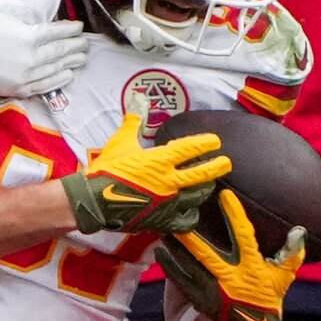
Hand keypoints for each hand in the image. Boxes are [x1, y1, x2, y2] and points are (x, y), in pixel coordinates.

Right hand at [0, 0, 85, 97]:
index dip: (70, 30)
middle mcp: (32, 58)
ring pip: (55, 70)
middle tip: (85, 45)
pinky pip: (43, 86)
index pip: (57, 32)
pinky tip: (65, 77)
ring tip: (81, 60)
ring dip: (70, 64)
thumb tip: (34, 16)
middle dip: (75, 47)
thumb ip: (21, 9)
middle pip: (60, 52)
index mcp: (29, 35)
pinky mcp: (16, 89)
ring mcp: (25, 76)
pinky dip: (57, 81)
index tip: (79, 27)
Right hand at [60, 108, 228, 234]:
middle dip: (217, 166)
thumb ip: (134, 122)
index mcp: (160, 160)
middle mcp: (169, 181)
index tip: (215, 141)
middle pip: (203, 173)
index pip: (191, 148)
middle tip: (226, 162)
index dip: (206, 143)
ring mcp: (168, 202)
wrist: (94, 200)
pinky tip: (193, 210)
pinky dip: (192, 215)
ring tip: (208, 184)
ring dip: (205, 188)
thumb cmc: (106, 170)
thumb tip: (139, 100)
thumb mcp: (120, 142)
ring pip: (198, 195)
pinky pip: (186, 220)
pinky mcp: (162, 220)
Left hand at [156, 190, 305, 320]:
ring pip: (188, 265)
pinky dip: (169, 265)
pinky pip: (180, 280)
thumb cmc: (268, 295)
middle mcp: (229, 278)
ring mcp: (211, 290)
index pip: (244, 237)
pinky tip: (158, 251)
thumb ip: (291, 253)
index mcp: (251, 267)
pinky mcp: (198, 298)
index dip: (235, 216)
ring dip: (174, 247)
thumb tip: (298, 231)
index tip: (225, 195)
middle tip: (178, 214)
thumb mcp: (283, 276)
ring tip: (162, 227)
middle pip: (205, 252)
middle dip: (190, 235)